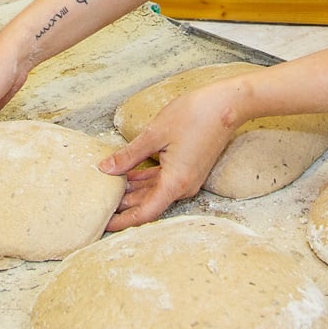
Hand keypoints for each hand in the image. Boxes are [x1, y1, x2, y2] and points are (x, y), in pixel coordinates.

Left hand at [97, 82, 242, 229]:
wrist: (227, 104)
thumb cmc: (194, 115)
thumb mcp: (154, 134)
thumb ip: (129, 155)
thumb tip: (106, 169)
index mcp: (175, 183)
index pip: (144, 213)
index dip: (123, 221)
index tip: (104, 223)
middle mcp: (183, 186)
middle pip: (148, 204)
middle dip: (123, 206)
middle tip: (99, 205)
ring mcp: (187, 178)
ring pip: (154, 191)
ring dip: (133, 192)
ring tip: (108, 189)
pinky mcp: (188, 168)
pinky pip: (162, 180)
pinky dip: (145, 180)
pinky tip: (127, 175)